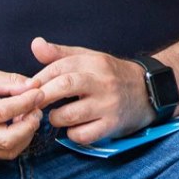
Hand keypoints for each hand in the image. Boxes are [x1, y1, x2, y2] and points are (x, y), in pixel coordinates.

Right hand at [0, 65, 44, 159]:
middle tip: (36, 107)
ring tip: (29, 115)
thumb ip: (7, 81)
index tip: (39, 91)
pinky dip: (17, 140)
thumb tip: (34, 86)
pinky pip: (1, 152)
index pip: (4, 112)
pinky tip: (19, 123)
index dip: (27, 102)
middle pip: (8, 140)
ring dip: (26, 135)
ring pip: (7, 151)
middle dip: (30, 124)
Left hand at [27, 37, 155, 144]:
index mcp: (96, 62)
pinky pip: (82, 135)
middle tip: (32, 104)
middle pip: (64, 86)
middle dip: (42, 97)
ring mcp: (108, 105)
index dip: (39, 78)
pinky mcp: (112, 125)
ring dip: (55, 118)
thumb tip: (35, 44)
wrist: (148, 92)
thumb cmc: (111, 75)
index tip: (29, 88)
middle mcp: (103, 82)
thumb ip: (60, 54)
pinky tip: (75, 127)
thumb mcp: (90, 59)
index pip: (60, 66)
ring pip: (69, 115)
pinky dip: (72, 134)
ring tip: (57, 115)